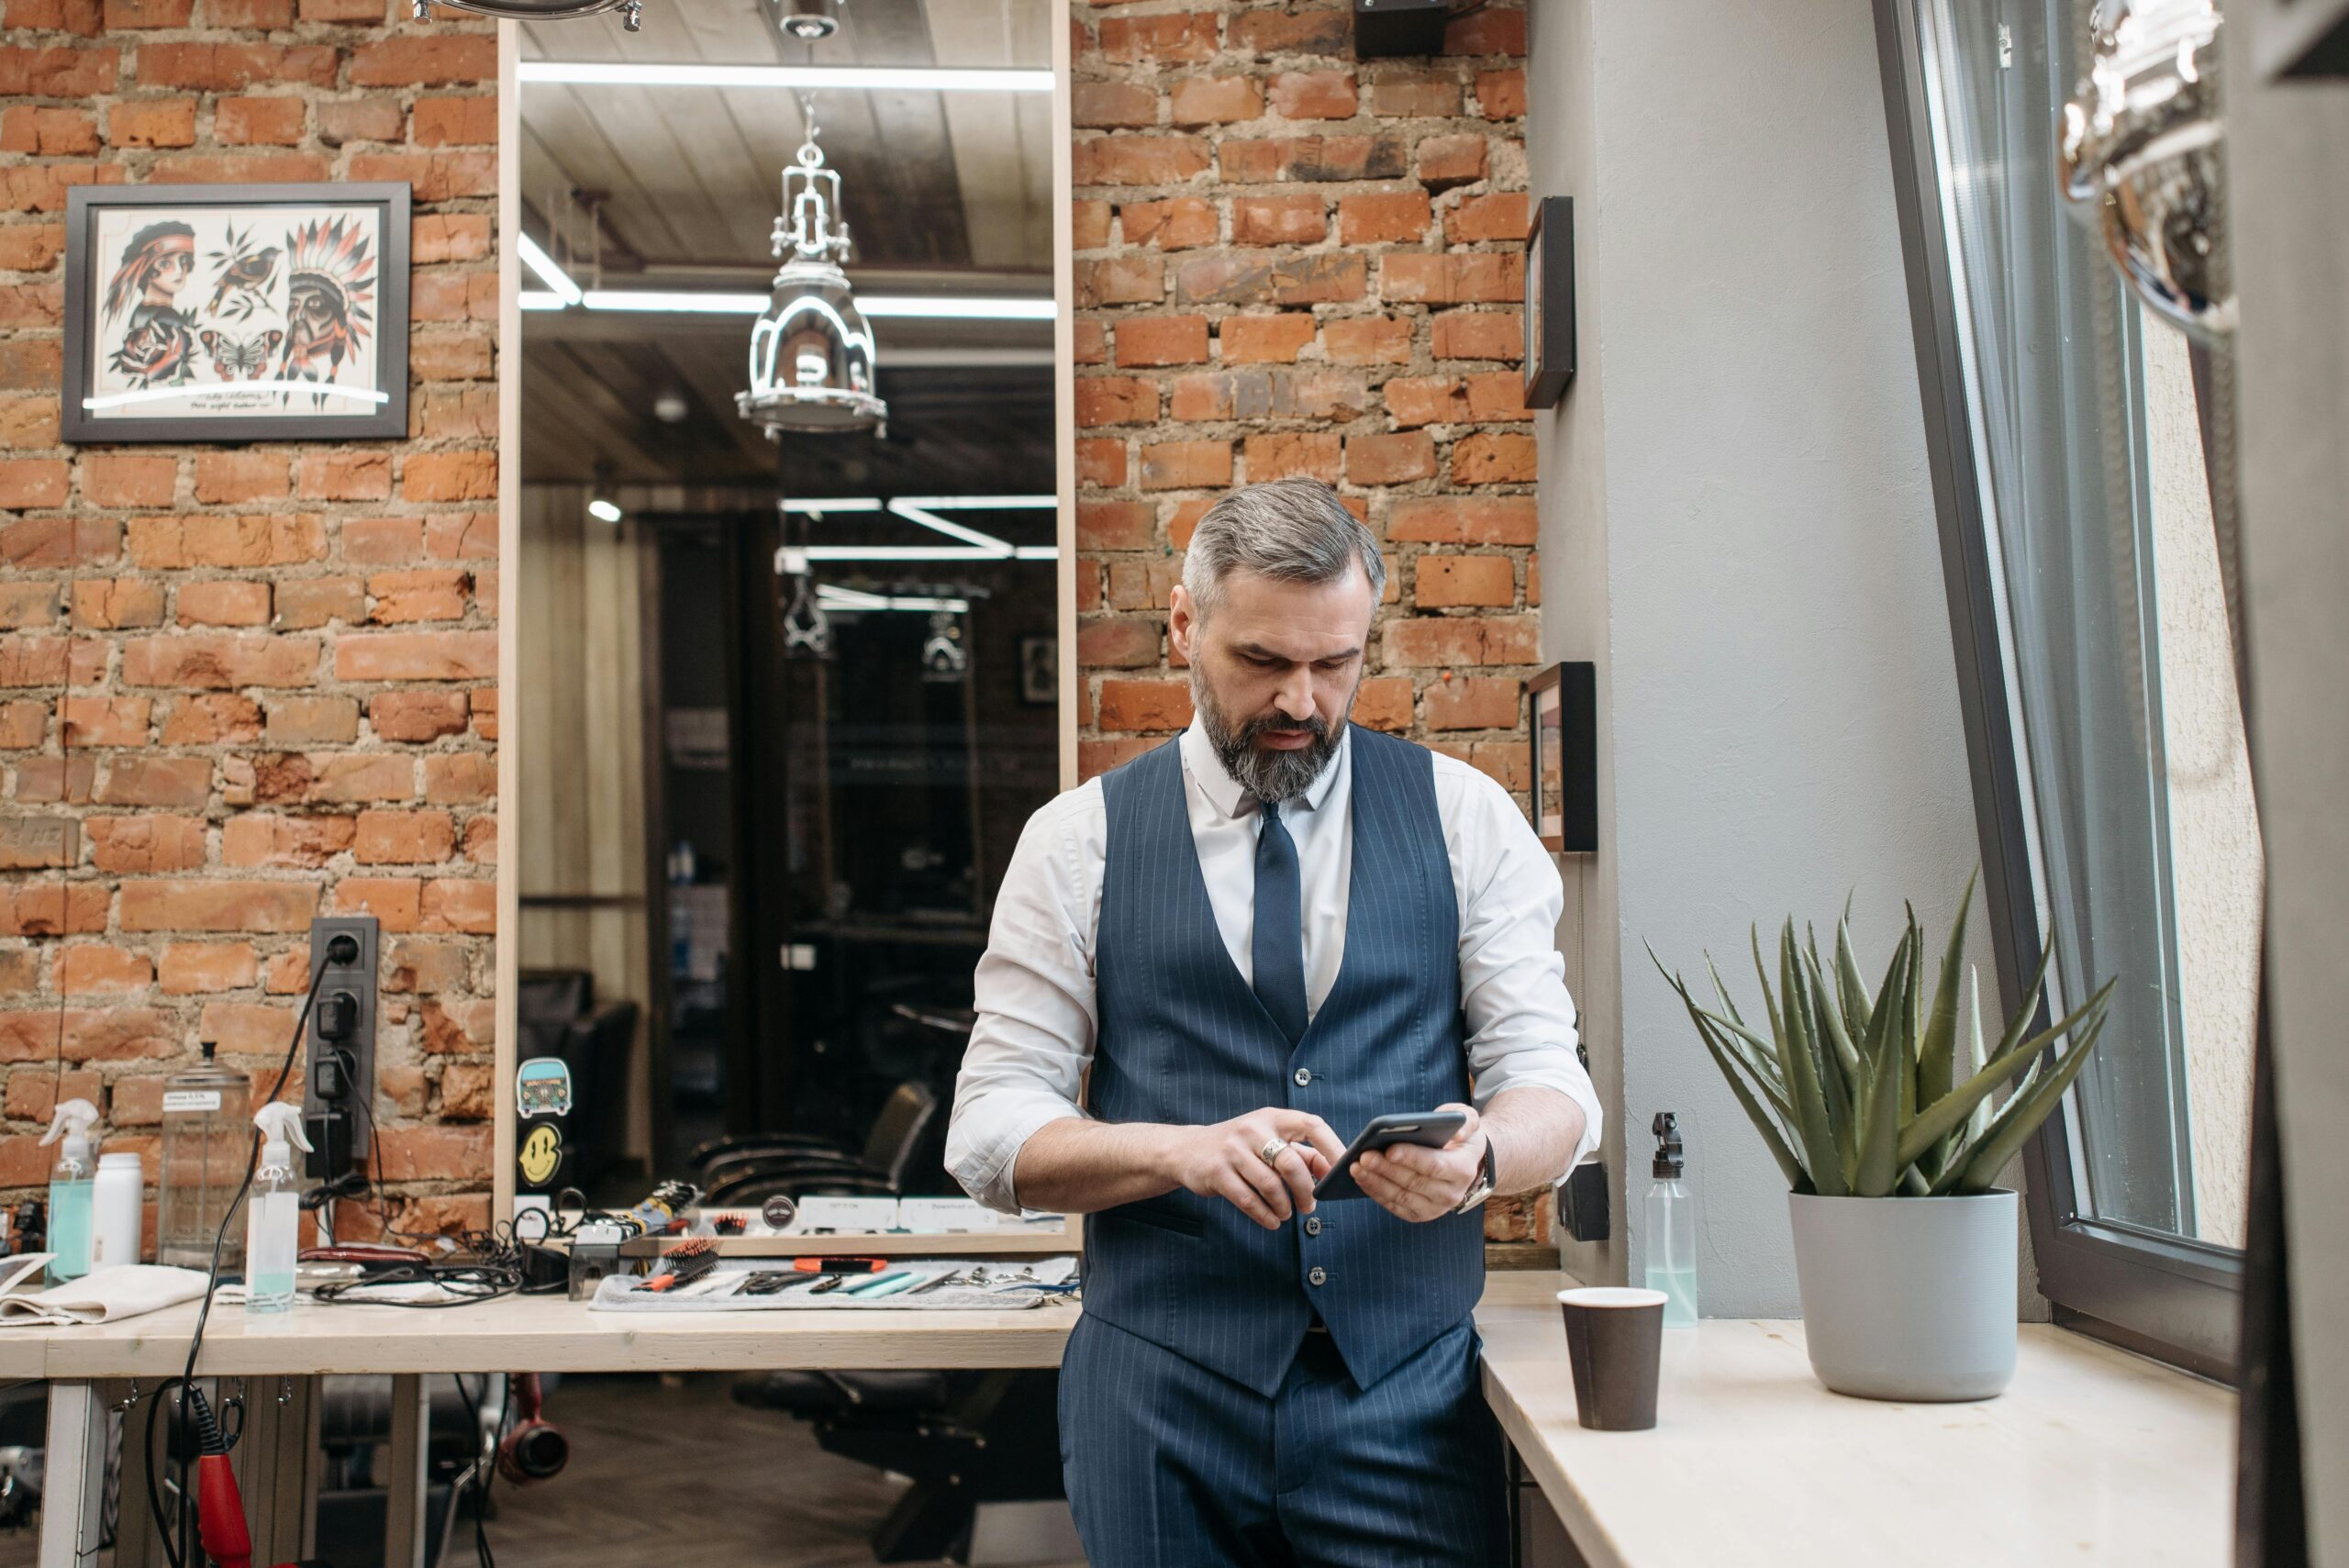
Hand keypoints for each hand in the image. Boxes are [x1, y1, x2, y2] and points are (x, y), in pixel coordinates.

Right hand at [1165, 1108, 1343, 1230]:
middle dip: (1306, 1191)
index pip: (1311, 1125)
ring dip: (1284, 1206)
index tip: (1344, 1169)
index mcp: (1272, 1117)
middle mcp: (1253, 1129)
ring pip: (1270, 1185)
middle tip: (1309, 1206)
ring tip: (1286, 1214)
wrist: (1188, 1151)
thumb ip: (1302, 1154)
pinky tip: (1272, 1221)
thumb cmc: (1240, 1147)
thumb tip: (1333, 1171)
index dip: (1332, 1147)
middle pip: (1291, 1163)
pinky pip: (1249, 1200)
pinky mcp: (1217, 1172)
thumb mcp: (1270, 1141)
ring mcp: (1233, 1150)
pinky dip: (1265, 1216)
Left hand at [1355, 1103, 1485, 1222]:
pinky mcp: (1419, 1214)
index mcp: (1463, 1169)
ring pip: (1401, 1197)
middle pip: (1413, 1182)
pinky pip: (1395, 1206)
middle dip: (1386, 1169)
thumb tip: (1456, 1132)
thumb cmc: (1460, 1136)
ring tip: (1356, 1167)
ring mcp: (1435, 1208)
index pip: (1435, 1166)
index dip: (1411, 1158)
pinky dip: (1376, 1193)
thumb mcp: (1470, 1121)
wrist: (1463, 1161)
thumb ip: (1466, 1120)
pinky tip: (1361, 1179)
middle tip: (1363, 1156)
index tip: (1389, 1149)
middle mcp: (1452, 1194)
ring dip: (1376, 1183)